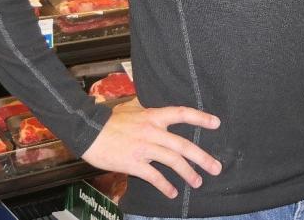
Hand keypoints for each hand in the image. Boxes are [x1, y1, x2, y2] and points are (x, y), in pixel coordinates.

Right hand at [81, 99, 222, 198]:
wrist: (87, 130)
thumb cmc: (108, 120)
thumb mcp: (131, 109)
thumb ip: (145, 112)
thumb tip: (153, 110)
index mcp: (153, 116)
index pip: (182, 113)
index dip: (201, 118)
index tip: (216, 123)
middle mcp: (152, 131)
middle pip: (183, 144)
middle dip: (202, 157)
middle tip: (216, 167)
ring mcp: (144, 148)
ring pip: (172, 161)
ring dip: (188, 173)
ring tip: (198, 182)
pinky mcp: (133, 163)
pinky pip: (154, 176)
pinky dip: (165, 186)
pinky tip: (172, 193)